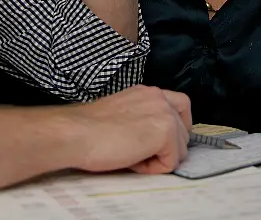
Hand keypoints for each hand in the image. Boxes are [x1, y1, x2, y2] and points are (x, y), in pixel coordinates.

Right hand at [66, 85, 191, 174]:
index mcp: (148, 92)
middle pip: (183, 132)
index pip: (180, 107)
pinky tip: (132, 161)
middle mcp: (160, 97)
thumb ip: (143, 118)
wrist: (76, 133)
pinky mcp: (165, 132)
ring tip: (131, 156)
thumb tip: (153, 139)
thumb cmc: (88, 129)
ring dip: (158, 158)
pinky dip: (154, 169)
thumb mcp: (123, 114)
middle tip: (137, 151)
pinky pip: (172, 162)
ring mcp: (165, 113)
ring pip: (180, 149)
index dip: (173, 130)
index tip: (154, 142)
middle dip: (165, 148)